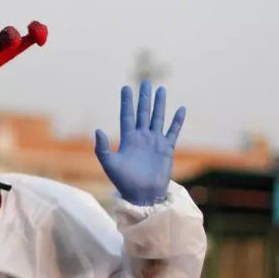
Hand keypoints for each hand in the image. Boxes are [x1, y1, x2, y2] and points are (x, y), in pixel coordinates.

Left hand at [94, 82, 185, 205]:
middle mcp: (142, 138)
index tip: (126, 88)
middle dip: (144, 98)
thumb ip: (101, 148)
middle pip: (143, 113)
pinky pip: (173, 131)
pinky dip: (177, 121)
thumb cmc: (124, 182)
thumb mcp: (109, 164)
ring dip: (160, 104)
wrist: (142, 195)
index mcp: (128, 139)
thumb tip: (97, 130)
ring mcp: (155, 142)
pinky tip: (180, 109)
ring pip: (158, 118)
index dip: (127, 102)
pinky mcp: (166, 149)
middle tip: (145, 83)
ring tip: (161, 89)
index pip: (127, 115)